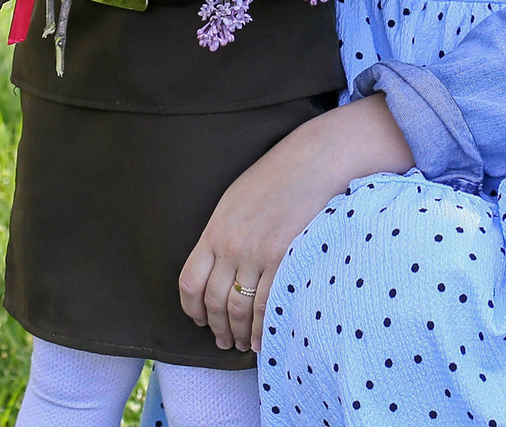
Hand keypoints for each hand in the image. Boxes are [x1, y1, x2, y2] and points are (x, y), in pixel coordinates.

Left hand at [179, 95, 413, 350]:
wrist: (315, 160)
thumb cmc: (277, 177)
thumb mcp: (236, 199)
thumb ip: (223, 232)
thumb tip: (218, 264)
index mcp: (215, 230)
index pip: (190, 281)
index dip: (192, 308)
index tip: (199, 321)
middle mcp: (232, 245)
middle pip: (214, 301)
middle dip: (217, 328)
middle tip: (224, 342)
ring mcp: (258, 254)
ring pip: (239, 308)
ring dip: (239, 333)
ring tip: (243, 344)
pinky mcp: (285, 260)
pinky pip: (268, 305)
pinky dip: (263, 328)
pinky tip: (264, 337)